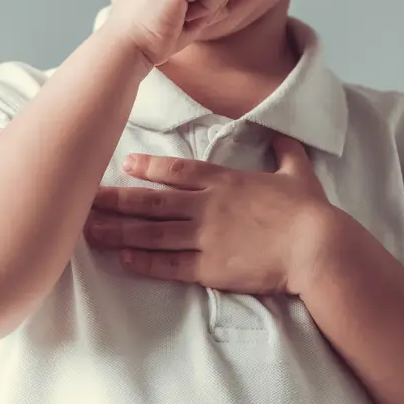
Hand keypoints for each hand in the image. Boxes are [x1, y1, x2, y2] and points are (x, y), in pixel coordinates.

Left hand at [82, 132, 334, 295]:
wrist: (317, 247)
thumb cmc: (309, 210)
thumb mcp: (298, 172)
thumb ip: (284, 151)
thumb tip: (280, 135)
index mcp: (225, 182)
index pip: (177, 171)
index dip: (149, 168)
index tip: (125, 165)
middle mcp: (207, 207)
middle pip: (152, 202)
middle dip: (116, 201)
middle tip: (86, 199)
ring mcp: (205, 238)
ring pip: (151, 234)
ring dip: (118, 232)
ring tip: (90, 232)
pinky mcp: (210, 268)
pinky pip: (169, 265)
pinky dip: (144, 262)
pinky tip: (123, 259)